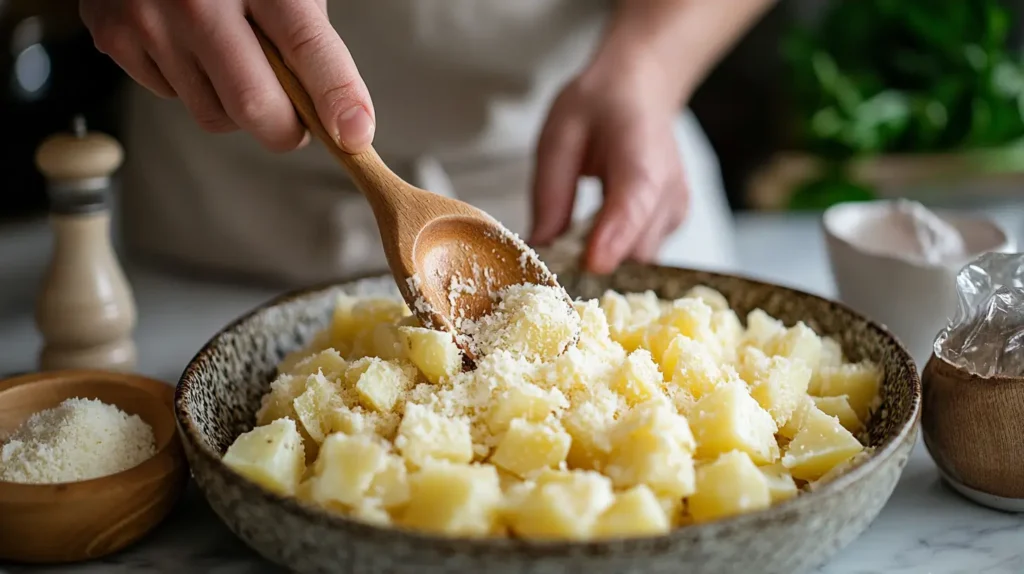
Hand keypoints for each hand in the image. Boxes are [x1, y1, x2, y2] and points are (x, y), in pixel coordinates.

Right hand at [80, 0, 374, 152]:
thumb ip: (306, 35)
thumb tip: (338, 110)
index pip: (306, 45)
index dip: (336, 96)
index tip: (355, 134)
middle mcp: (200, 1)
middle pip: (255, 106)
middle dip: (286, 129)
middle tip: (299, 120)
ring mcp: (151, 20)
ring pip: (214, 115)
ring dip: (236, 108)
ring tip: (233, 59)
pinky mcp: (115, 37)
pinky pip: (173, 98)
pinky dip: (192, 86)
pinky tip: (190, 47)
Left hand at [529, 59, 688, 274]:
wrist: (641, 91)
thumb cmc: (599, 108)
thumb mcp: (558, 136)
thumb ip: (550, 193)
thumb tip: (540, 248)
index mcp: (641, 154)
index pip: (635, 202)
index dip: (615, 237)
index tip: (591, 264)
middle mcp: (670, 188)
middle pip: (636, 248)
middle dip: (594, 256)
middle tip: (555, 248)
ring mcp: (676, 210)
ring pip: (638, 259)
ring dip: (603, 255)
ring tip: (578, 227)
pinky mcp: (672, 224)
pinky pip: (641, 254)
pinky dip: (615, 250)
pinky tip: (599, 225)